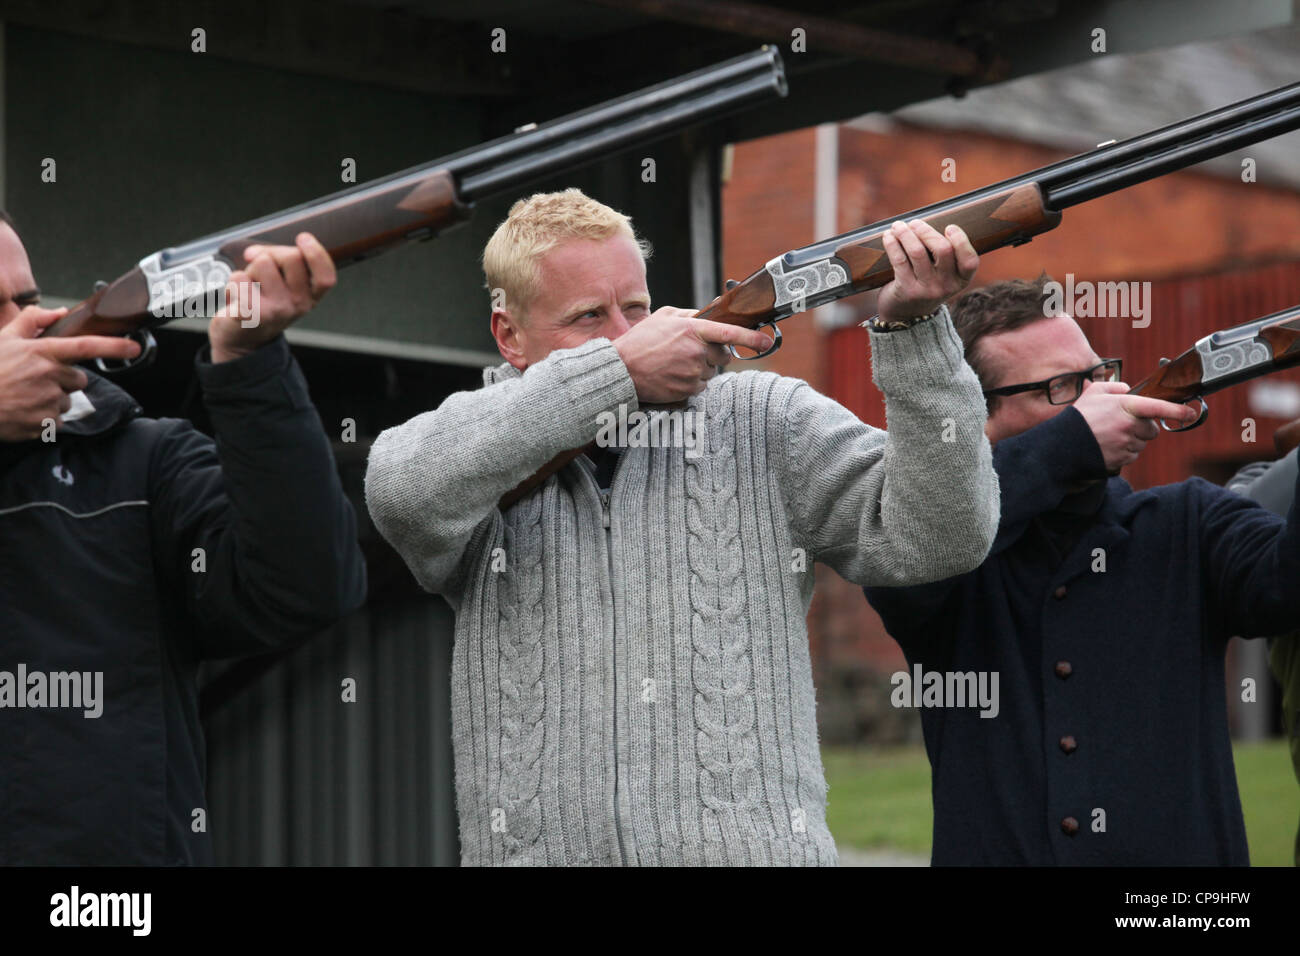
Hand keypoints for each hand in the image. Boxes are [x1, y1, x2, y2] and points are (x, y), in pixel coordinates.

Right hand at [0, 307, 140, 440]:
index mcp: (41, 352)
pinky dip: (46, 417)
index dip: (113, 347)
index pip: (85, 347)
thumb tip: (61, 312)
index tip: (134, 348)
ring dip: (53, 398)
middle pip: (79, 378)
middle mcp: (49, 375)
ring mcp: (48, 400)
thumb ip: (33, 321)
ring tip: (26, 395)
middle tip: (36, 379)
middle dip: (64, 379)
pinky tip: (25, 410)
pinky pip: (59, 419)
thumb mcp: (5, 338)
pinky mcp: (45, 422)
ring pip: (68, 399)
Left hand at [208, 232, 336, 362]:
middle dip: (271, 254)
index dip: (317, 253)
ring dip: (250, 269)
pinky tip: (237, 298)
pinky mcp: (252, 314)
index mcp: (310, 297)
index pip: (326, 276)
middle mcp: (299, 305)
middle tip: (261, 271)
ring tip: (250, 286)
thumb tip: (256, 253)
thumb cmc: (262, 304)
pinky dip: (232, 284)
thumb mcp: (283, 285)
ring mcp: (277, 310)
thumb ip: (281, 263)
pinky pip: (239, 279)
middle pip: (292, 256)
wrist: (243, 338)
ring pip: (262, 262)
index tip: (303, 238)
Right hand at [611, 307, 773, 403]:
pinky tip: (674, 374)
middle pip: (723, 355)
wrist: (622, 369)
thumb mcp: (665, 316)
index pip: (730, 332)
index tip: (767, 342)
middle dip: (714, 353)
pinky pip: (701, 385)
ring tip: (676, 363)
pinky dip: (692, 381)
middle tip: (693, 351)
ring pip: (712, 371)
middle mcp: (696, 351)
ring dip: (701, 367)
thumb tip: (711, 313)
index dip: (752, 338)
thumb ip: (691, 314)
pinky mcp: (688, 389)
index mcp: (693, 329)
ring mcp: (693, 371)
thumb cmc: (641, 340)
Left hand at [876, 220, 977, 322]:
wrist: (906, 316)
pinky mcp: (906, 290)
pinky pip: (899, 260)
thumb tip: (929, 223)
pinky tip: (888, 236)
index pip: (970, 260)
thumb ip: (945, 254)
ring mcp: (926, 289)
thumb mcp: (943, 275)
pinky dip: (892, 244)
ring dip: (906, 234)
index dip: (961, 240)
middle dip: (926, 231)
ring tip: (898, 226)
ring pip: (917, 252)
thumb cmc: (926, 284)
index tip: (949, 227)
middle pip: (943, 249)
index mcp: (961, 280)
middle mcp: (947, 286)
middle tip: (914, 223)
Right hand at [1074, 381, 1197, 471]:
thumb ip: (1116, 386)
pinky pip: (1132, 455)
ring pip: (1142, 443)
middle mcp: (1130, 426)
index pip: (1159, 407)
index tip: (1191, 413)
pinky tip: (1108, 446)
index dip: (1178, 410)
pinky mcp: (1123, 459)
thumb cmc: (1079, 417)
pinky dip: (1124, 452)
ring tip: (1110, 436)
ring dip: (1132, 440)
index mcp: (1127, 406)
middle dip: (1143, 428)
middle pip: (1152, 430)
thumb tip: (1129, 390)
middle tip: (1123, 424)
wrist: (1063, 444)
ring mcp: (1127, 444)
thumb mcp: (1094, 392)